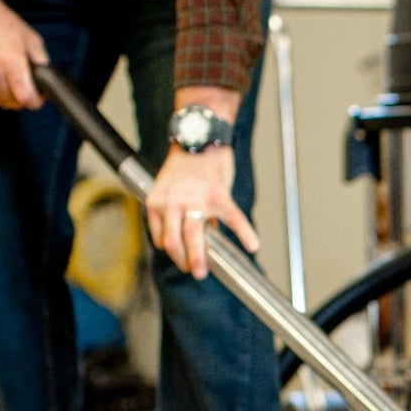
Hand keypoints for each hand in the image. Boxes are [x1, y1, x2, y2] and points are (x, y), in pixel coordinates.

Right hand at [0, 0, 46, 110]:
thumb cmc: (4, 25)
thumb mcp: (32, 40)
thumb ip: (42, 63)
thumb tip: (48, 83)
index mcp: (11, 62)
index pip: (25, 98)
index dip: (36, 101)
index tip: (38, 95)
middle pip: (13, 103)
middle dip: (23, 98)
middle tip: (25, 85)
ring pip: (0, 102)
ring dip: (8, 97)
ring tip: (11, 81)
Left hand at [145, 147, 259, 279]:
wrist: (199, 136)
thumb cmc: (186, 163)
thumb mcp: (170, 188)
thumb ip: (177, 211)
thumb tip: (200, 233)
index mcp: (158, 202)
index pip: (161, 238)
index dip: (172, 253)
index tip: (183, 261)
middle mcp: (173, 202)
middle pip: (173, 242)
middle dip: (183, 262)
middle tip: (195, 273)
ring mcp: (196, 200)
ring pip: (194, 236)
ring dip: (199, 258)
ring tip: (205, 271)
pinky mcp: (218, 195)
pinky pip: (233, 219)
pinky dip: (245, 233)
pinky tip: (253, 245)